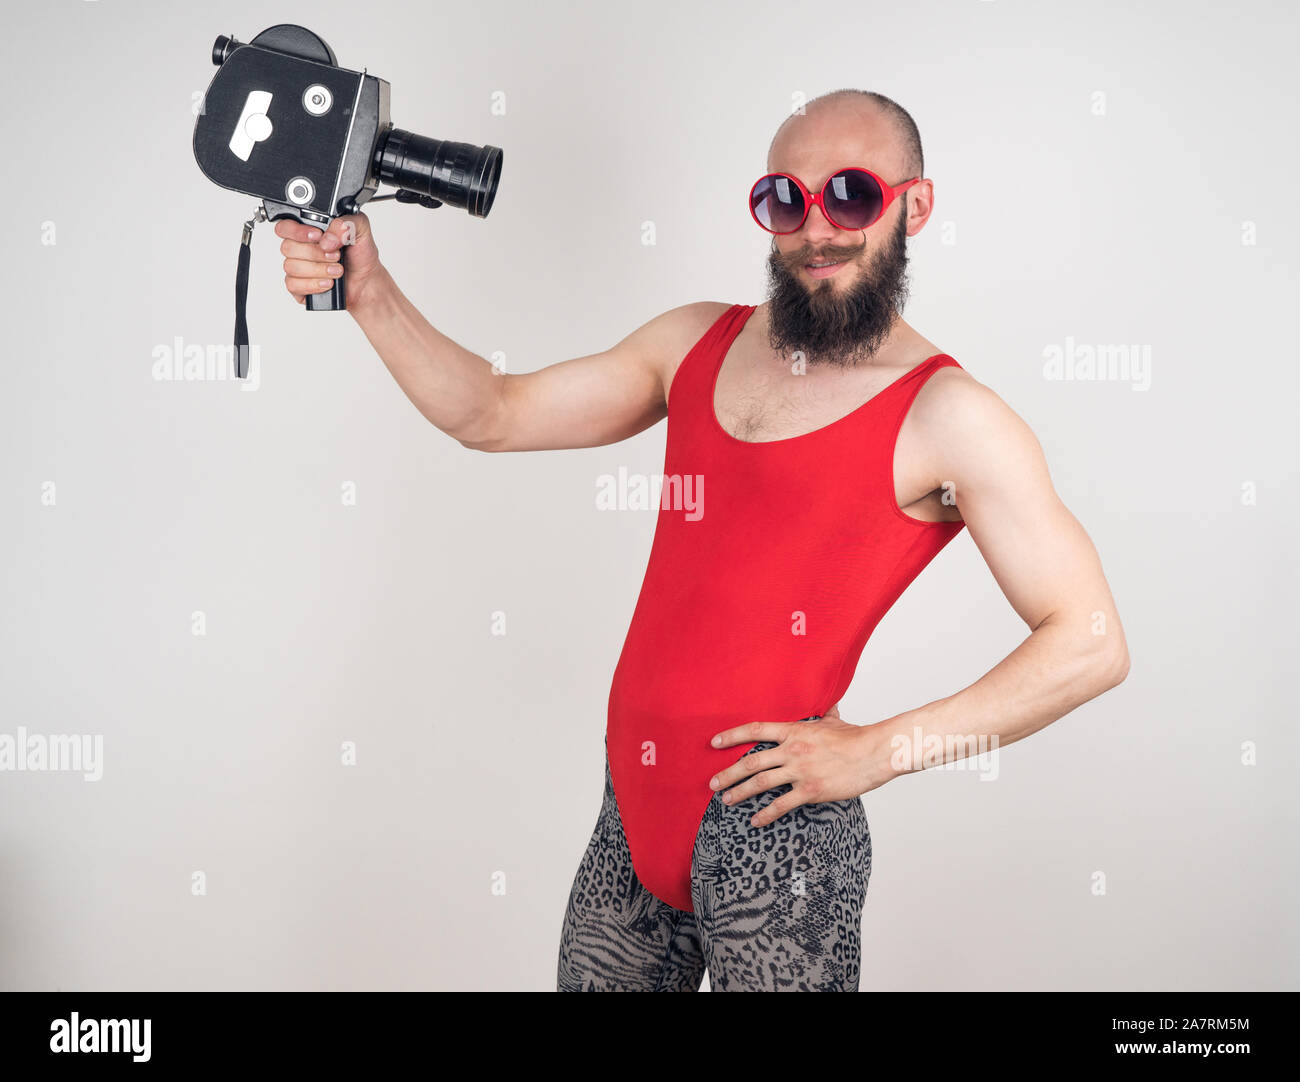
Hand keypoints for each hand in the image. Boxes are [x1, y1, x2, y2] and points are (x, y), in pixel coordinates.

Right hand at [275, 212, 381, 306]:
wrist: (367, 282)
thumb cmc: (360, 255)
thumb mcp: (360, 229)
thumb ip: (346, 223)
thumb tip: (327, 239)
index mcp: (308, 230)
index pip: (285, 226)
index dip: (297, 231)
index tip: (318, 236)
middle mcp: (299, 248)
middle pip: (287, 247)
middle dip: (315, 253)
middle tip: (336, 255)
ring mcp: (297, 267)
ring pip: (291, 267)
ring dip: (317, 270)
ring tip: (337, 271)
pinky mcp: (298, 287)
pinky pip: (293, 285)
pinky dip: (312, 284)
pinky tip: (327, 283)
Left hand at [708, 705, 893, 826]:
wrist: (874, 753)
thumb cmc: (856, 737)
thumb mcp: (834, 721)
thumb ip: (824, 715)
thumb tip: (829, 704)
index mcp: (794, 731)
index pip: (755, 730)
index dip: (732, 736)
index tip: (715, 742)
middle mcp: (792, 750)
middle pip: (751, 762)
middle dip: (729, 773)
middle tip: (713, 783)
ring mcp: (800, 771)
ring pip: (760, 783)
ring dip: (740, 793)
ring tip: (727, 800)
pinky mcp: (810, 791)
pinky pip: (781, 804)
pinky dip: (765, 814)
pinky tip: (755, 820)